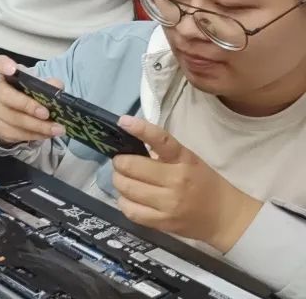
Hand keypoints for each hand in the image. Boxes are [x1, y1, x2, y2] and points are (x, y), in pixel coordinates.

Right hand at [0, 56, 64, 146]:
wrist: (14, 118)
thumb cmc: (30, 97)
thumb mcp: (41, 88)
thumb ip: (50, 85)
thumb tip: (57, 87)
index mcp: (8, 76)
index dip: (3, 65)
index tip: (12, 69)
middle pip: (5, 96)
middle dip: (27, 105)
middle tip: (46, 113)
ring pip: (14, 119)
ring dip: (38, 125)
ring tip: (57, 129)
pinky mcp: (2, 129)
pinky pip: (19, 133)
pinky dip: (36, 134)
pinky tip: (49, 134)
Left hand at [113, 116, 261, 252]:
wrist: (226, 218)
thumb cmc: (205, 184)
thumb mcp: (190, 161)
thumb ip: (164, 153)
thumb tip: (130, 146)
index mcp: (184, 160)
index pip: (161, 140)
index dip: (140, 129)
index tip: (123, 122)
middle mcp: (176, 180)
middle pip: (131, 166)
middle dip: (119, 162)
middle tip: (120, 161)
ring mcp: (168, 204)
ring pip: (127, 188)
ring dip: (119, 180)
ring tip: (123, 178)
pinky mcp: (163, 223)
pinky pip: (131, 211)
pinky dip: (123, 202)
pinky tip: (128, 197)